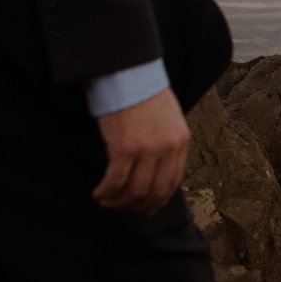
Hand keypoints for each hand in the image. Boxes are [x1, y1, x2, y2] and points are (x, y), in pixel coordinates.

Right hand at [91, 87, 188, 213]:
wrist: (129, 73)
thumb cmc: (144, 93)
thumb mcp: (168, 118)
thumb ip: (167, 143)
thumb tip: (157, 171)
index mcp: (181, 141)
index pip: (173, 182)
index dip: (158, 200)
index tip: (147, 208)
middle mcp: (168, 148)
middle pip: (154, 191)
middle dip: (137, 205)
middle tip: (123, 209)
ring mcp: (147, 149)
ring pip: (134, 190)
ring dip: (118, 202)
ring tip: (107, 201)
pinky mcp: (124, 148)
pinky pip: (115, 181)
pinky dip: (106, 192)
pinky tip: (99, 193)